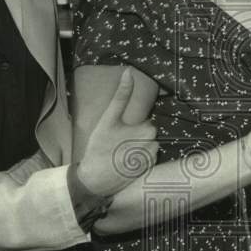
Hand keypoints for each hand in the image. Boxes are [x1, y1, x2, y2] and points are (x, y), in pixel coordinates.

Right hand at [74, 68, 158, 196]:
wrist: (95, 179)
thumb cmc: (100, 146)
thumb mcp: (108, 118)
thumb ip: (121, 95)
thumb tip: (129, 71)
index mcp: (148, 129)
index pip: (145, 121)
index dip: (133, 125)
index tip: (121, 133)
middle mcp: (155, 144)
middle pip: (147, 133)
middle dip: (135, 135)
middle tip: (116, 142)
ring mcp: (152, 158)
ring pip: (147, 144)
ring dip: (137, 146)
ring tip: (119, 152)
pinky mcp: (148, 170)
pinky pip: (146, 157)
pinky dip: (138, 158)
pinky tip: (124, 161)